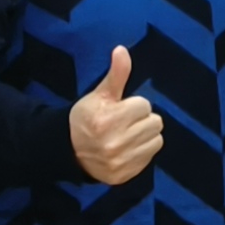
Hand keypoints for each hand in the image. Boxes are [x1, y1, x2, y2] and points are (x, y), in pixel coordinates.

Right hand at [69, 45, 163, 186]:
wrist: (68, 150)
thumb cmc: (87, 117)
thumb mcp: (100, 94)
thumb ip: (116, 74)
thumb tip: (121, 50)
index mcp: (107, 121)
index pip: (144, 105)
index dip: (133, 105)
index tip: (120, 109)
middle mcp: (114, 143)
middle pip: (155, 122)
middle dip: (141, 119)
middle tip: (124, 122)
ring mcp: (120, 162)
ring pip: (156, 140)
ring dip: (145, 135)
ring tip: (127, 134)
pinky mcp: (124, 175)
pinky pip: (150, 157)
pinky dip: (142, 151)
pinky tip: (127, 148)